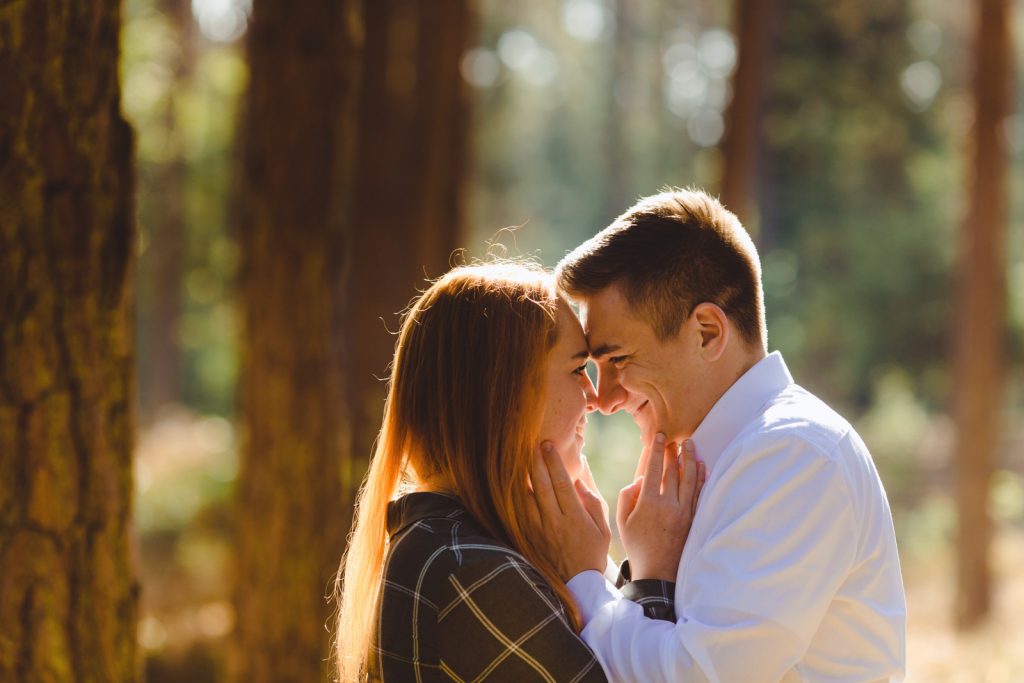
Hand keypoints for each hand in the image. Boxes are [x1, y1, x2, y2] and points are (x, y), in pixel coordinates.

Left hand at [525, 442, 611, 580]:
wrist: (578, 583)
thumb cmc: (593, 552)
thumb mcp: (603, 528)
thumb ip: (592, 503)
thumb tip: (579, 480)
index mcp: (574, 518)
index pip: (561, 483)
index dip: (553, 462)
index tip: (548, 445)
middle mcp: (554, 522)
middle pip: (541, 486)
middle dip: (536, 462)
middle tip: (532, 444)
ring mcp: (538, 530)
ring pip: (525, 497)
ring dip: (522, 476)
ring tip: (518, 457)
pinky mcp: (528, 537)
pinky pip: (519, 512)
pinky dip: (515, 495)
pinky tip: (513, 481)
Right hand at [616, 435, 705, 580]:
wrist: (658, 572)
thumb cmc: (637, 546)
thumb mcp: (622, 521)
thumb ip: (627, 496)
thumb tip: (640, 479)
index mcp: (648, 503)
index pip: (654, 469)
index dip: (657, 450)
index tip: (660, 436)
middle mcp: (668, 504)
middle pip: (673, 471)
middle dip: (673, 451)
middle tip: (675, 438)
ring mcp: (683, 512)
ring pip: (690, 479)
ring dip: (690, 459)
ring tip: (691, 445)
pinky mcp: (693, 519)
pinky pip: (699, 493)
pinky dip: (701, 478)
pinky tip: (702, 466)